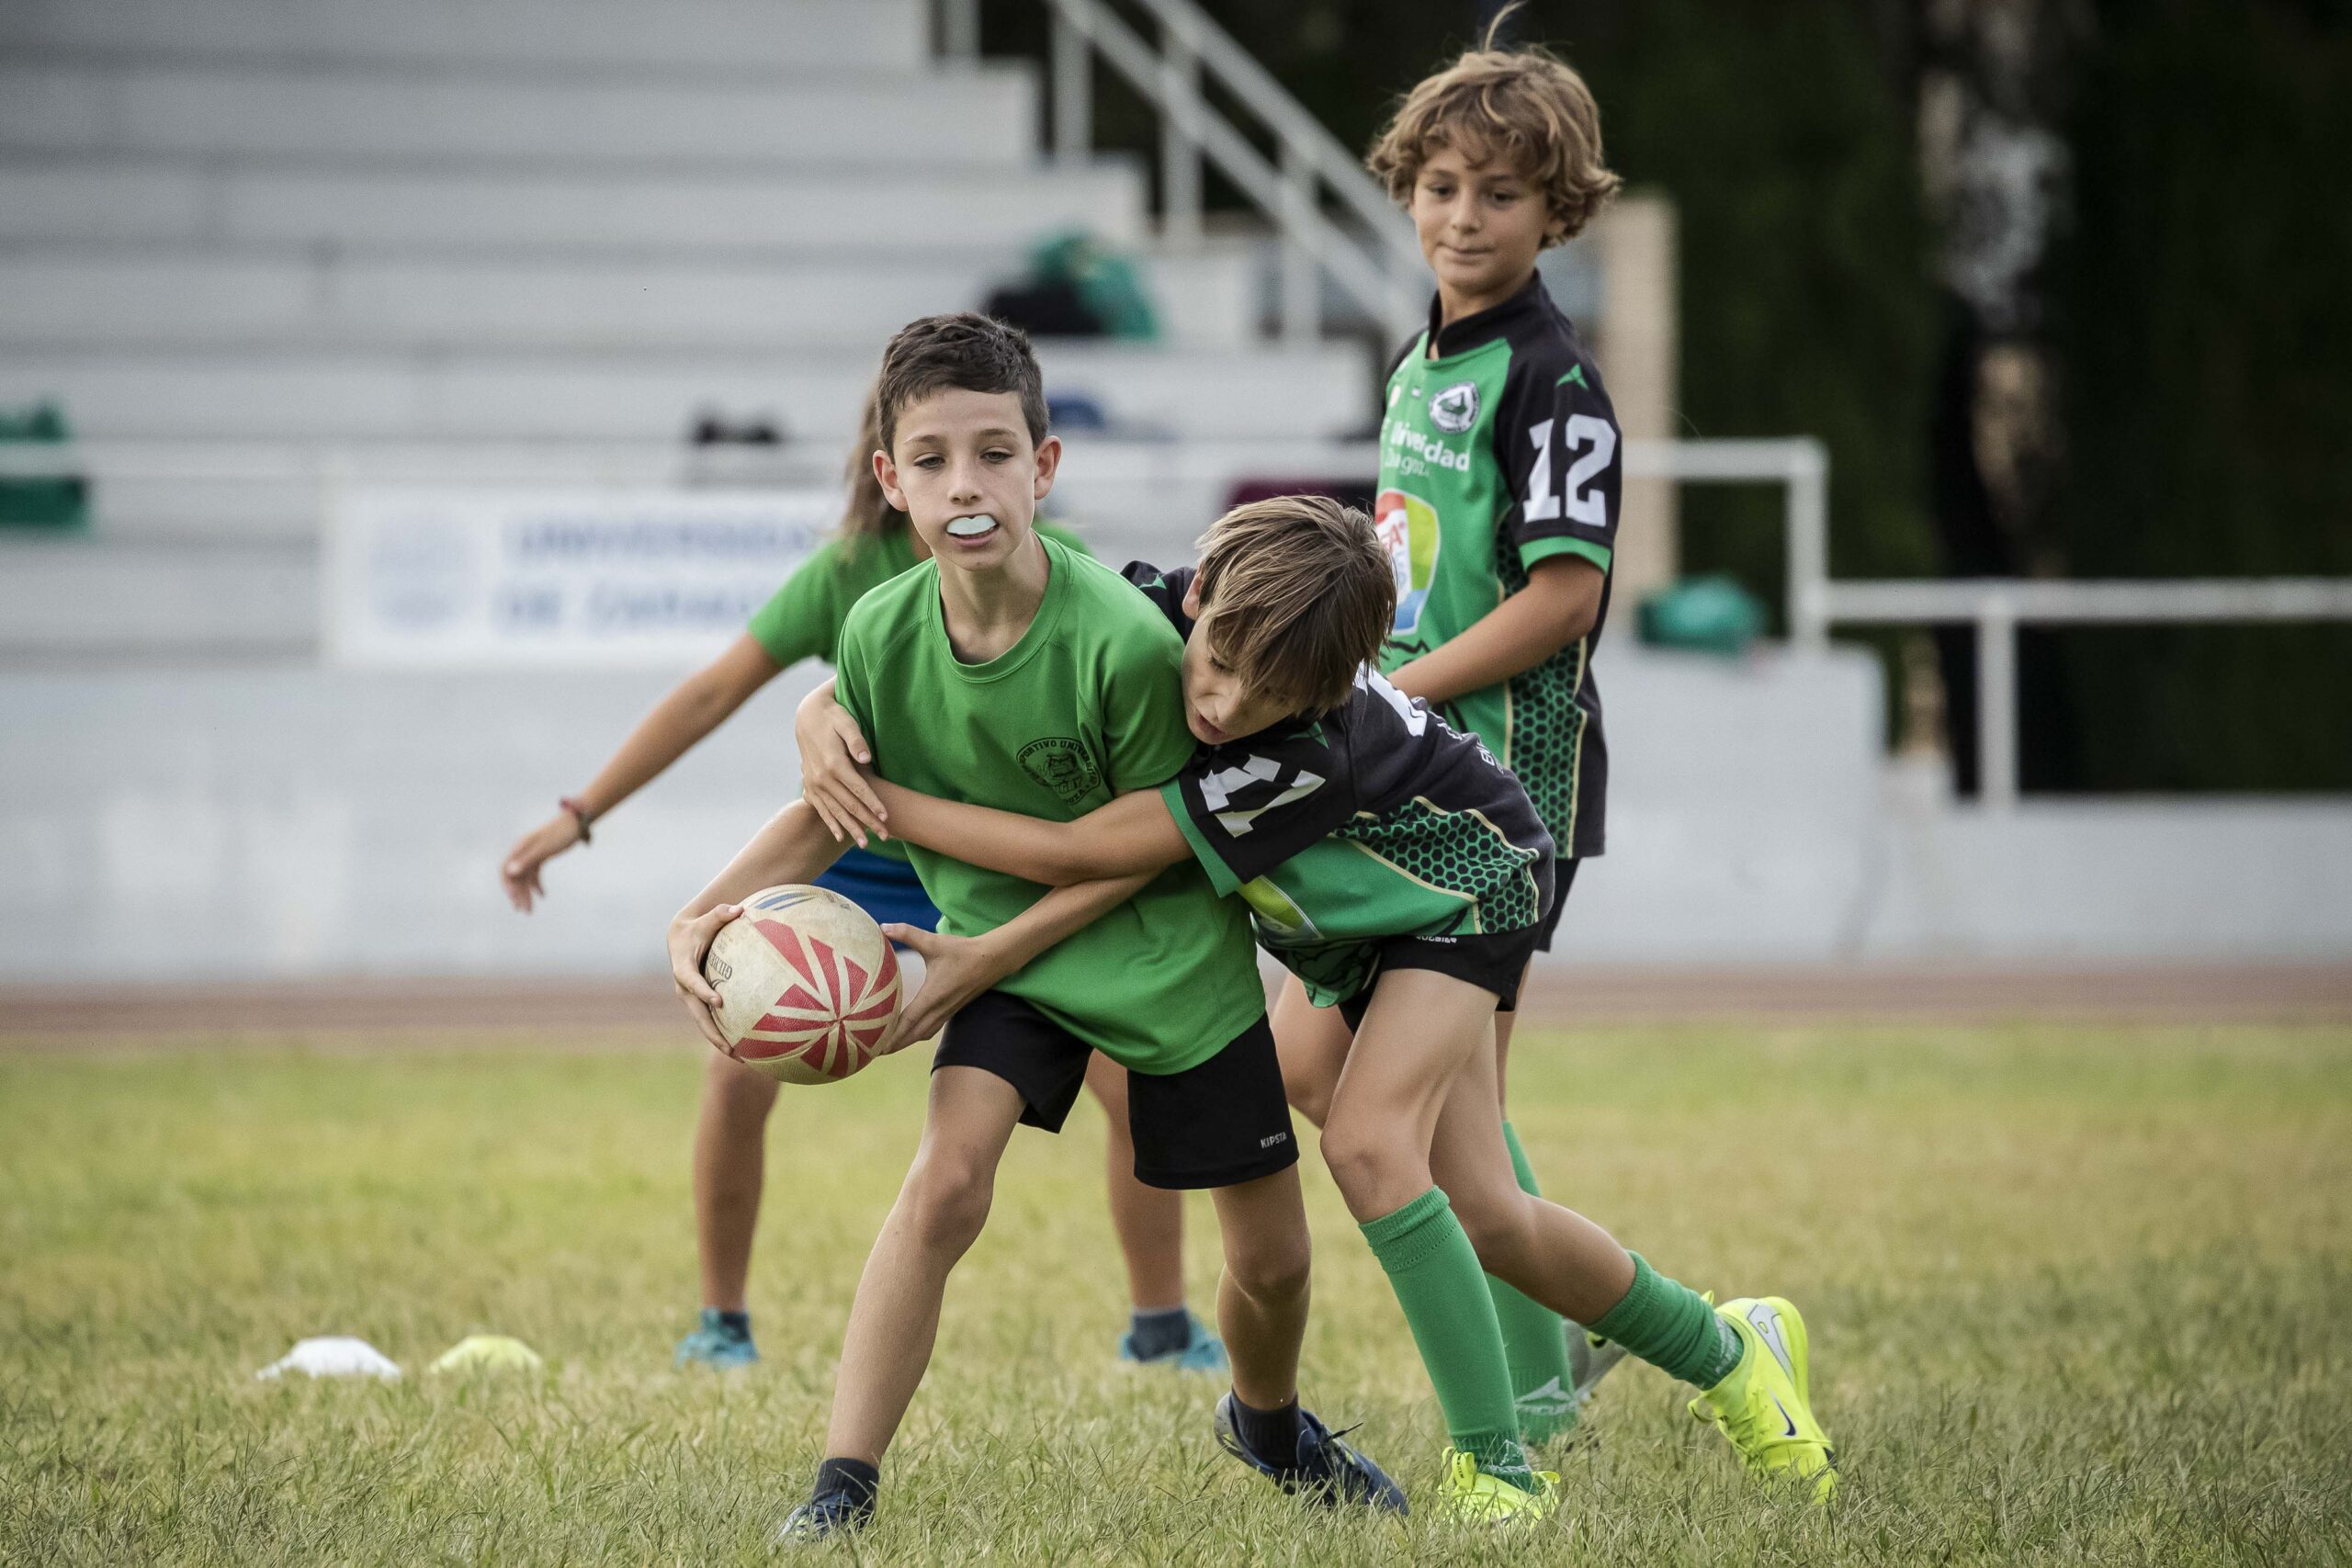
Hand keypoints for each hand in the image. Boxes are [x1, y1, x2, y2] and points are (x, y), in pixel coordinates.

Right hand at [500, 812, 583, 911]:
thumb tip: (510, 872)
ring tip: (531, 909)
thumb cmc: (561, 833)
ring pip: (525, 877)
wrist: (576, 822)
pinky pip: (534, 873)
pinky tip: (543, 895)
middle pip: (516, 876)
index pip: (505, 869)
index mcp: (520, 847)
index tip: (514, 899)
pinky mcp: (541, 855)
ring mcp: (531, 853)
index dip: (507, 885)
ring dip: (527, 893)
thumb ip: (527, 859)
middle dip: (519, 894)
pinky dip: (537, 884)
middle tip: (525, 911)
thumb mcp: (545, 848)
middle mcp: (522, 851)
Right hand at [667, 904, 740, 1055]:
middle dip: (712, 1032)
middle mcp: (685, 988)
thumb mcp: (707, 918)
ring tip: (739, 1057)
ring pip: (703, 1023)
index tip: (719, 1002)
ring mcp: (691, 998)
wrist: (679, 938)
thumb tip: (740, 908)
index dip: (703, 992)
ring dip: (718, 1040)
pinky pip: (710, 1021)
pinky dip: (722, 1034)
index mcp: (683, 969)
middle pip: (697, 1014)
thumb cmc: (698, 927)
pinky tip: (742, 1048)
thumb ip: (722, 913)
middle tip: (729, 1046)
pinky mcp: (698, 1003)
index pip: (692, 983)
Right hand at [794, 681, 887, 847]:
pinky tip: (840, 836)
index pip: (858, 789)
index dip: (873, 804)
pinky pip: (821, 809)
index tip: (887, 817)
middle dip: (868, 822)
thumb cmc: (833, 716)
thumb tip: (867, 759)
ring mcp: (813, 784)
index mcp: (834, 763)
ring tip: (865, 844)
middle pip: (850, 805)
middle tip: (886, 837)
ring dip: (851, 829)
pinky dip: (831, 823)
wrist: (808, 715)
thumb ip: (856, 741)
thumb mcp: (846, 722)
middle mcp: (822, 778)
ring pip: (836, 812)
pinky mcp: (809, 785)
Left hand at [875, 924, 1012, 1056]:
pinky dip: (918, 1034)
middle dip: (894, 1044)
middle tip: (873, 1050)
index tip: (875, 1045)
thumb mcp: (933, 941)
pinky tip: (910, 1032)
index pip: (908, 1021)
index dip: (891, 1034)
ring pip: (923, 1034)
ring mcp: (947, 1011)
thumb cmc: (962, 951)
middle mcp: (939, 1008)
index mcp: (932, 996)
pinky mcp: (952, 1009)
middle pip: (913, 1034)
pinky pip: (932, 1028)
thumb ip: (907, 934)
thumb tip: (883, 927)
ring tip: (887, 1045)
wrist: (993, 959)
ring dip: (906, 1041)